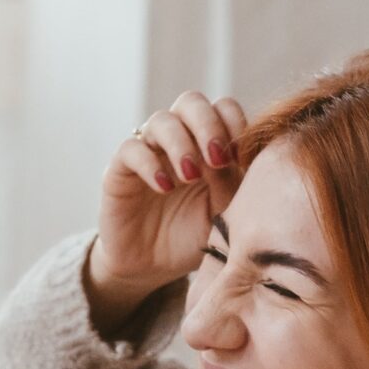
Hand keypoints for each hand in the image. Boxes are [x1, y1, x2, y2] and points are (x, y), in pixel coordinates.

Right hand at [86, 89, 247, 330]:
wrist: (154, 266)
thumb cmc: (194, 234)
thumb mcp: (224, 211)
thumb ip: (236, 183)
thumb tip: (248, 157)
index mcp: (207, 142)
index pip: (223, 108)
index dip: (235, 125)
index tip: (242, 159)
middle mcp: (177, 138)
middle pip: (192, 102)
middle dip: (209, 125)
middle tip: (218, 160)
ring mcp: (148, 151)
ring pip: (161, 120)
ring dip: (181, 143)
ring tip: (191, 176)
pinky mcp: (119, 169)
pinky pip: (131, 149)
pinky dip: (150, 164)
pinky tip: (165, 187)